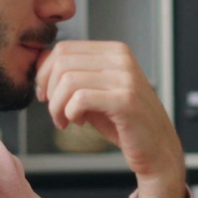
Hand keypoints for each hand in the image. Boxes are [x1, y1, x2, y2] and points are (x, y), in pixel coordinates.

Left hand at [35, 41, 185, 197]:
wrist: (156, 149)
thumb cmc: (125, 122)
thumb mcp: (96, 91)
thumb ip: (74, 75)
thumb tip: (40, 63)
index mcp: (115, 51)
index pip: (64, 48)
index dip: (45, 72)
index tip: (45, 94)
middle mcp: (121, 59)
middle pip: (62, 62)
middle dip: (49, 90)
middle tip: (55, 110)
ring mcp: (125, 78)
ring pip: (67, 80)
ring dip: (57, 105)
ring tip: (64, 120)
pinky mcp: (125, 100)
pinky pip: (80, 99)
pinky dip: (70, 113)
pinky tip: (79, 123)